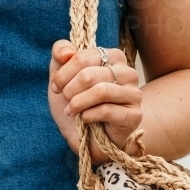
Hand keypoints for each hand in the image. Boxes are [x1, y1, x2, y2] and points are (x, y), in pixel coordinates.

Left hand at [48, 40, 142, 163]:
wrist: (87, 137)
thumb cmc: (77, 102)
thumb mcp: (61, 76)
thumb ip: (60, 54)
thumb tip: (67, 52)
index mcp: (113, 57)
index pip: (83, 57)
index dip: (63, 74)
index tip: (55, 87)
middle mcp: (128, 72)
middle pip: (89, 75)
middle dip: (69, 90)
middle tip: (65, 100)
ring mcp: (134, 93)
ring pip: (101, 91)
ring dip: (78, 103)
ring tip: (71, 110)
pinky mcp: (134, 115)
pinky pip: (107, 110)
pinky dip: (88, 115)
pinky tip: (85, 118)